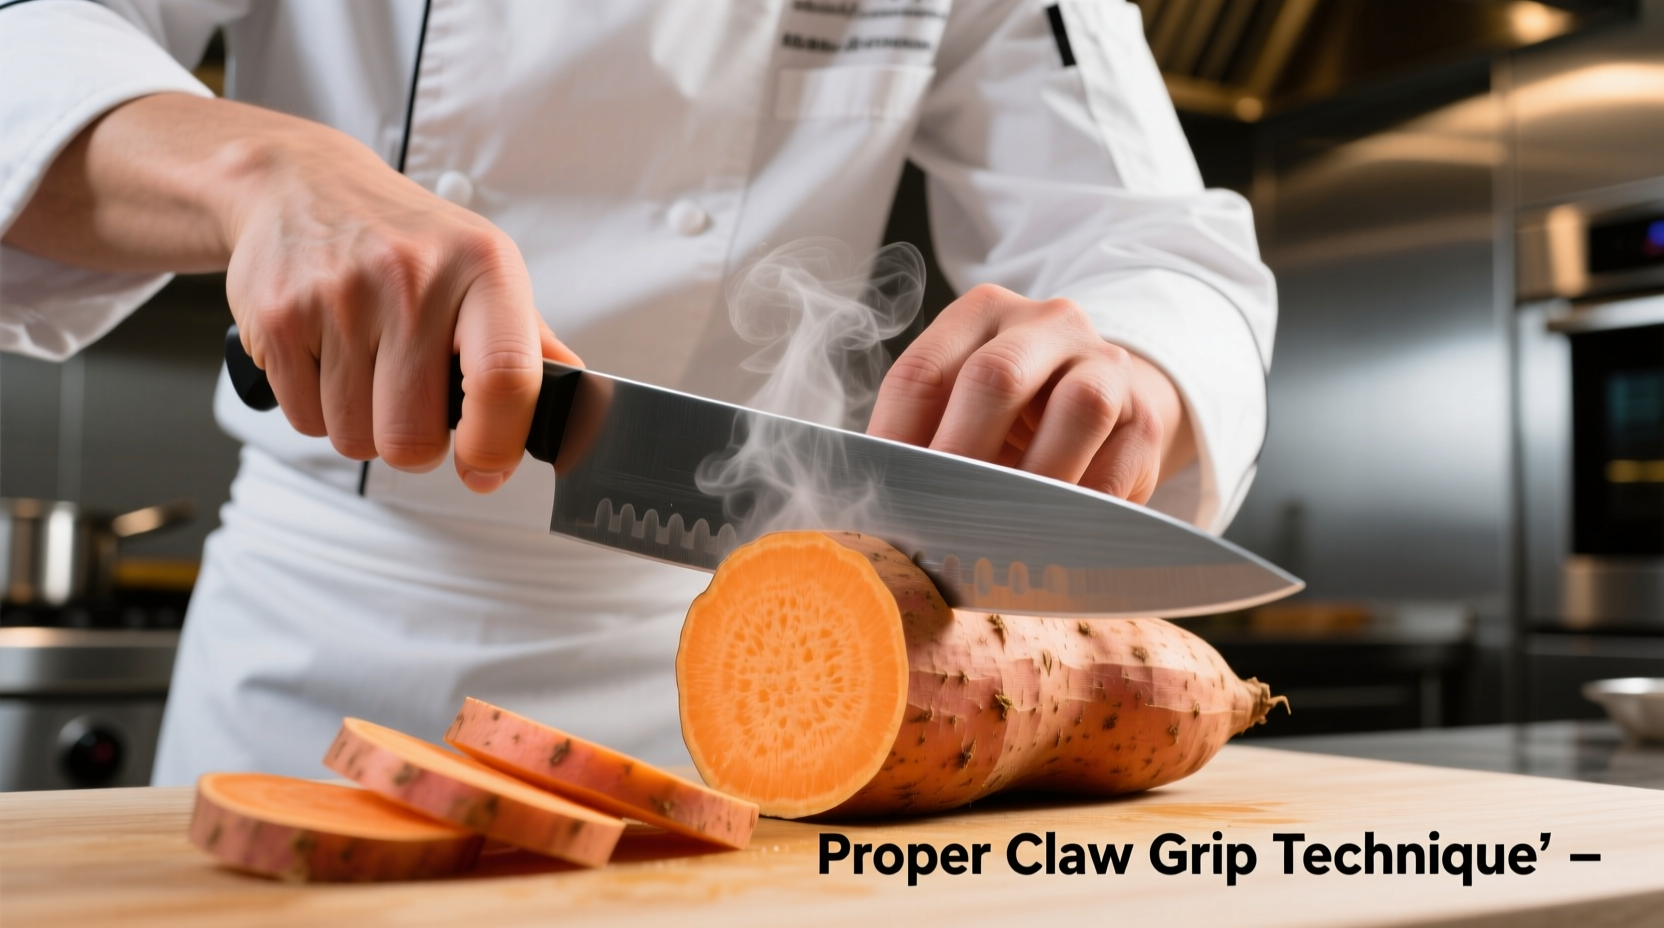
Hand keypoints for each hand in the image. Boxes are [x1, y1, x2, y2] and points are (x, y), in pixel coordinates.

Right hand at [4, 94, 578, 491]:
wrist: (301, 183)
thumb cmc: (408, 238)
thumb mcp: (484, 268)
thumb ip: (531, 343)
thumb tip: (576, 410)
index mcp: (483, 266)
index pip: (503, 377)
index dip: (497, 444)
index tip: (486, 467)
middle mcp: (412, 277)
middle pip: (413, 436)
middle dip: (416, 445)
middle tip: (414, 405)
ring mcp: (338, 297)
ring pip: (356, 439)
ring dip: (364, 427)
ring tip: (368, 370)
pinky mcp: (276, 318)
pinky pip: (304, 420)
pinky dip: (319, 410)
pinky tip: (329, 360)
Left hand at [867, 285, 1194, 503]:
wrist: (1109, 397)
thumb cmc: (1012, 414)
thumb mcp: (962, 404)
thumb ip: (920, 439)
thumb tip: (870, 509)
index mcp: (980, 314)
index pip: (922, 372)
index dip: (894, 441)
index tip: (879, 501)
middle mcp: (1045, 323)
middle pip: (996, 378)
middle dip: (960, 458)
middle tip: (936, 520)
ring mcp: (1103, 363)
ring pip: (1078, 407)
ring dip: (1034, 479)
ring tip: (1002, 530)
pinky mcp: (1144, 417)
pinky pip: (1119, 464)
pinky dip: (1083, 506)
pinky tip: (1056, 536)